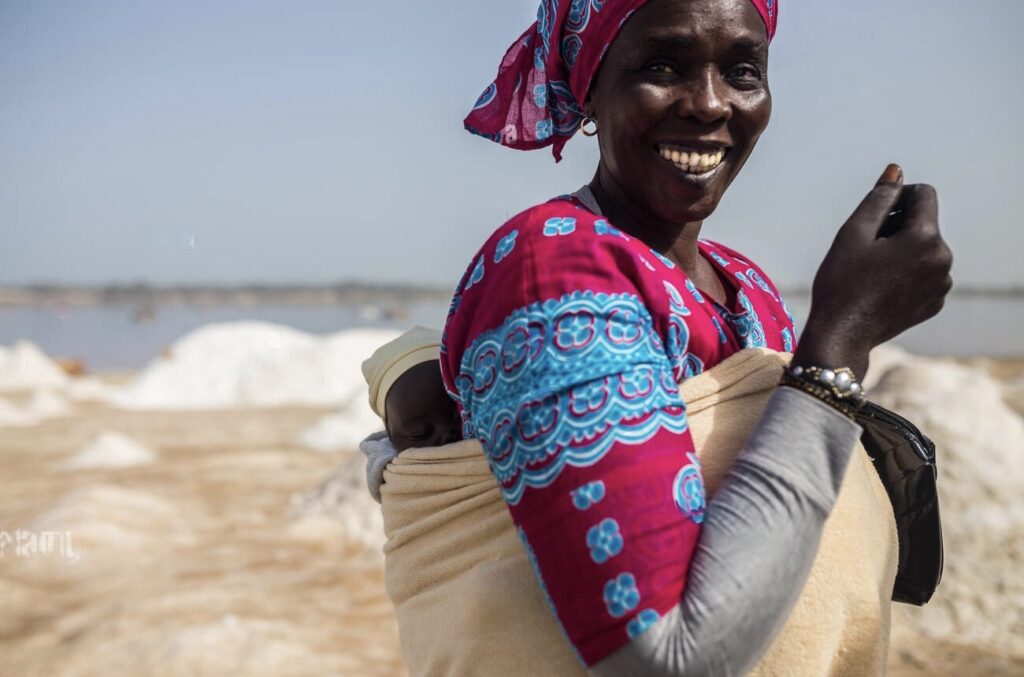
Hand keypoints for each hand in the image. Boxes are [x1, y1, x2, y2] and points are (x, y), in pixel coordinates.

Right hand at [794, 164, 953, 378]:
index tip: (872, 219)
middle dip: (896, 227)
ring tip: (871, 271)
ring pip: (923, 248)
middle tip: (864, 251)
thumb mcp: (854, 233)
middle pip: (923, 223)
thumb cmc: (841, 283)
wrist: (841, 334)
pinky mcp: (934, 302)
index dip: (896, 198)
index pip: (923, 194)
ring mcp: (941, 284)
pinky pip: (924, 273)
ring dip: (900, 250)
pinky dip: (905, 273)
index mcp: (926, 239)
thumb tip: (896, 171)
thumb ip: (879, 198)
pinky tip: (880, 287)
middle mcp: (943, 260)